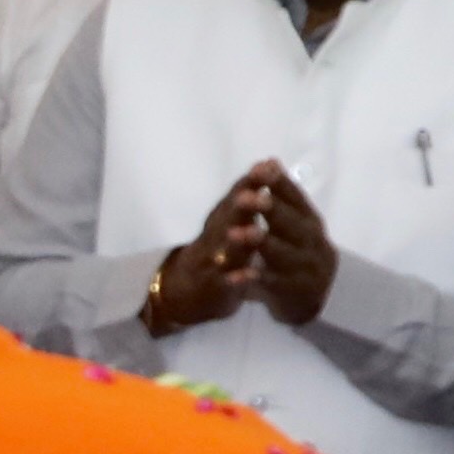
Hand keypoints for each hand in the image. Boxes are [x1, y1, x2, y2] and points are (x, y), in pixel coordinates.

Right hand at [143, 173, 271, 335]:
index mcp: (224, 218)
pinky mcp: (216, 288)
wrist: (186, 292)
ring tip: (249, 233)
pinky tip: (247, 276)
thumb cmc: (216, 248)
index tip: (266, 165)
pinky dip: (236, 279)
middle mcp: (216, 236)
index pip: (237, 195)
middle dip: (241, 204)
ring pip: (226, 249)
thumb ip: (247, 193)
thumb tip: (267, 161)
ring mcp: (214, 262)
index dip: (250, 182)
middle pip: (228, 218)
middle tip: (254, 192)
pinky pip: (226, 283)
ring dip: (237, 241)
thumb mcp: (229, 217)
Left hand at [235, 163, 336, 324]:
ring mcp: (305, 267)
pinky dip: (253, 280)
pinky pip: (271, 285)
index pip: (296, 198)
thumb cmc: (298, 253)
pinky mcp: (293, 291)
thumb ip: (281, 197)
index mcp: (310, 221)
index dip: (280, 183)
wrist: (315, 298)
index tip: (262, 167)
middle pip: (291, 223)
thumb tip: (269, 160)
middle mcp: (312, 242)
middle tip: (243, 198)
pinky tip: (234, 276)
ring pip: (281, 253)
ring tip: (234, 234)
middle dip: (268, 209)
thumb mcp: (295, 224)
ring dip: (258, 242)